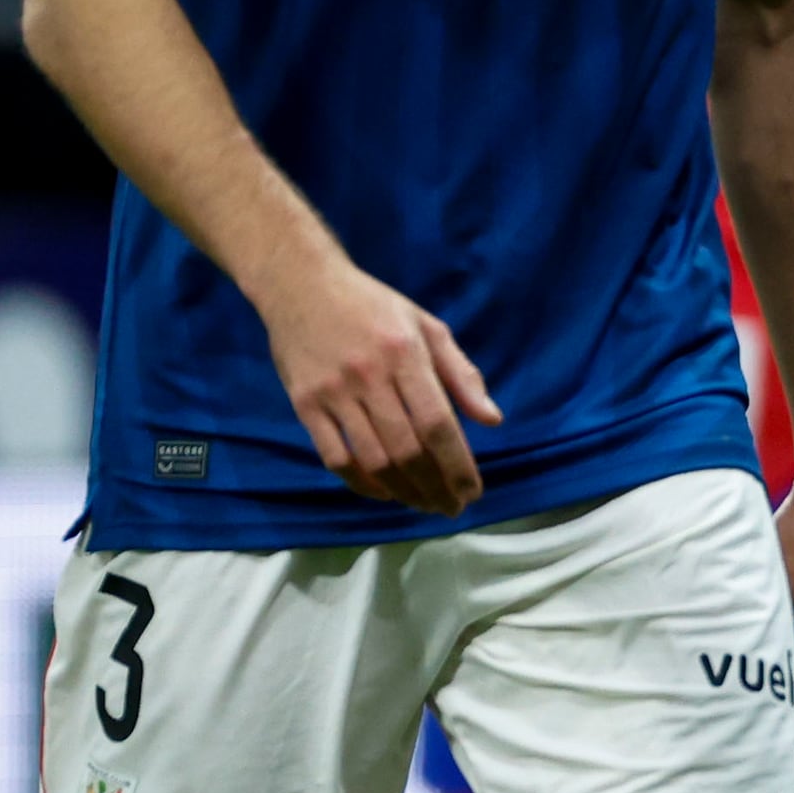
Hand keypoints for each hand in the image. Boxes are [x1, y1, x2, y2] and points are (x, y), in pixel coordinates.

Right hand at [258, 251, 498, 512]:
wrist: (301, 284)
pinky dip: (361, 483)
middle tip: (450, 508)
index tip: (472, 493)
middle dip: (435, 487)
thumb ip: (462, 374)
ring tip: (424, 505)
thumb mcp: (427, 326)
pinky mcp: (304, 404)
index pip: (438, 424)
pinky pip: (334, 457)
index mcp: (406, 354)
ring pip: (373, 459)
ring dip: (403, 492)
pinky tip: (384, 493)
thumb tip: (493, 420)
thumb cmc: (374, 306)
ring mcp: (333, 392)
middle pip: (408, 449)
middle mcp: (369, 376)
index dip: (458, 466)